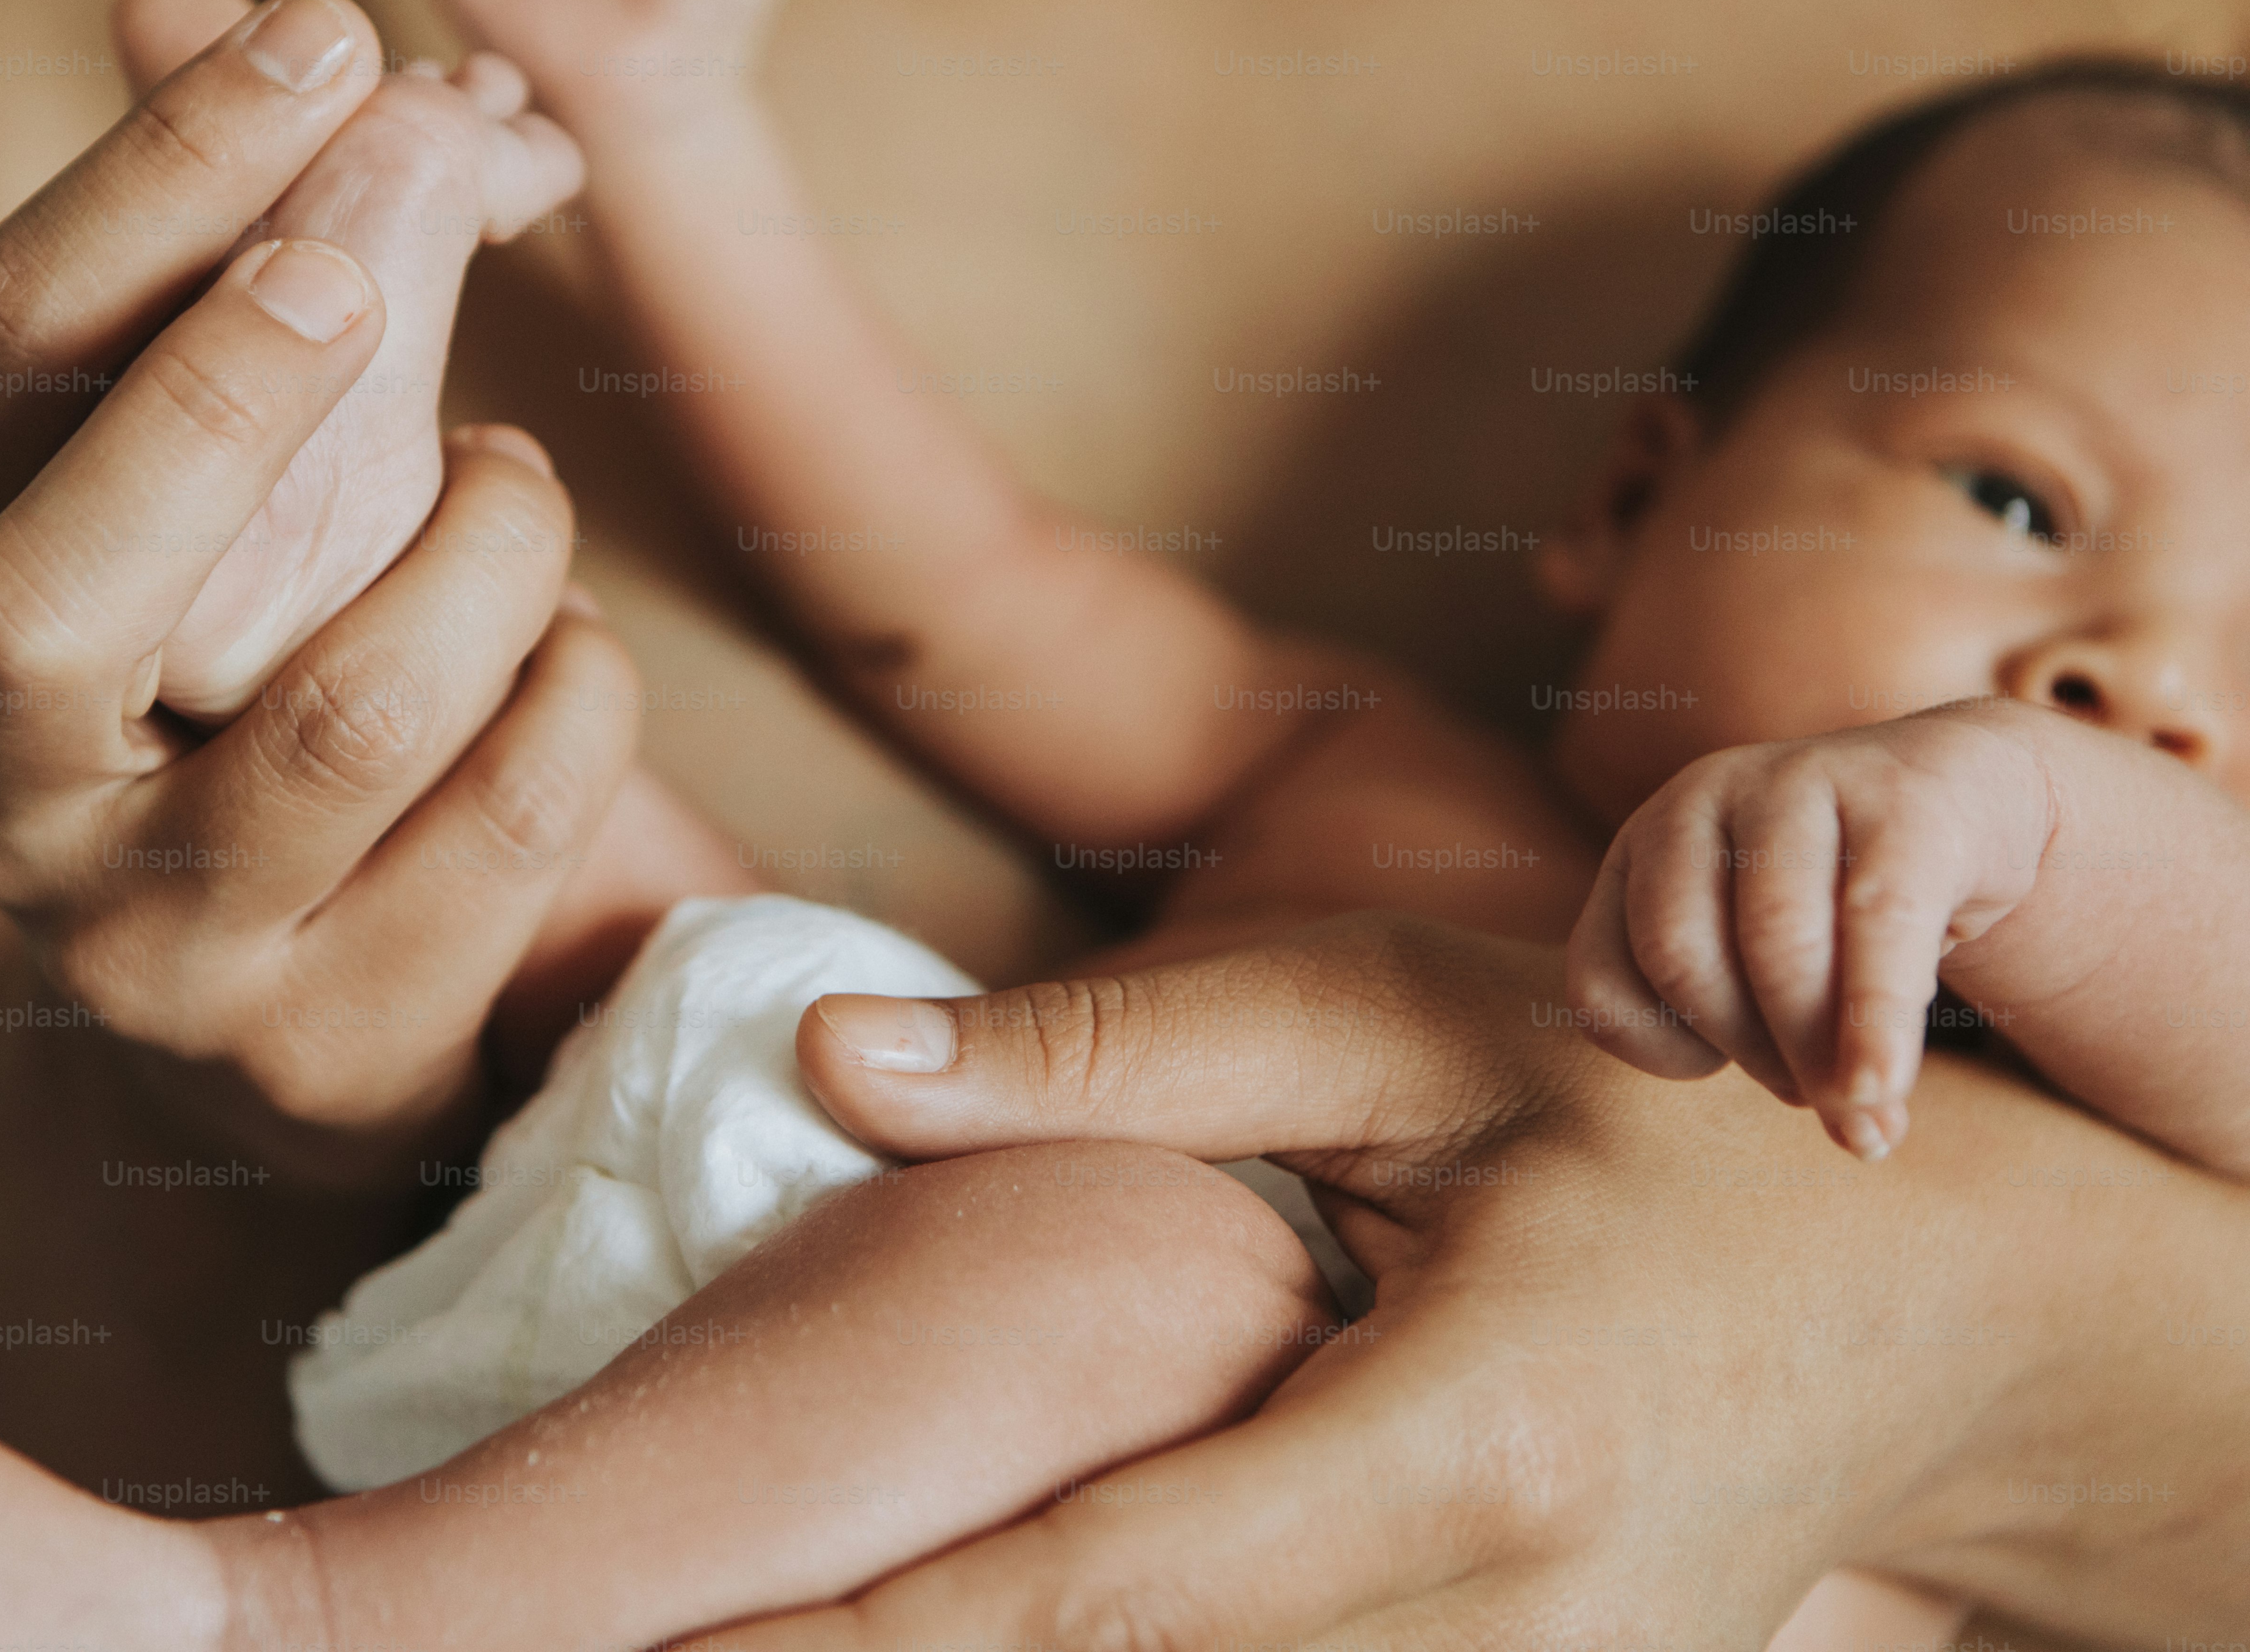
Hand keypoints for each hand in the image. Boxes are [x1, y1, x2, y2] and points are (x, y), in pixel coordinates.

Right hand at [0, 0, 640, 1177]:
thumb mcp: (216, 488)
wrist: (307, 1006)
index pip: (2, 353)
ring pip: (350, 710)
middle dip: (220, 395)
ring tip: (514, 490)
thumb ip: (216, 272)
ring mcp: (151, 946)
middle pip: (64, 581)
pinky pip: (513, 811)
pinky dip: (578, 684)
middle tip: (362, 260)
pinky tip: (565, 643)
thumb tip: (205, 1)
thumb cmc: (254, 677)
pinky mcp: (327, 1046)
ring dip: (487, 552)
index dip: (154, 180)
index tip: (316, 33)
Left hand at [693, 914, 2172, 1648]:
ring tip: (782, 1648)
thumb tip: (837, 1057)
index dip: (874, 1643)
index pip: (1102, 1591)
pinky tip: (989, 1633)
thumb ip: (1121, 1055)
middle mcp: (1509, 1631)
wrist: (1938, 1301)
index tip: (684, 1651)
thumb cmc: (1660, 1124)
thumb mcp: (1403, 1032)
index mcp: (1464, 1452)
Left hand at [1565, 706, 2053, 1156]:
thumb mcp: (1768, 951)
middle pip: (1680, 960)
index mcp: (1643, 847)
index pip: (1599, 978)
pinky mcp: (1897, 799)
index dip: (1662, 1053)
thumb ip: (1757, 1022)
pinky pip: (1877, 922)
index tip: (1726, 1073)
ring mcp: (1792, 783)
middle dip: (1751, 1053)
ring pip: (1773, 943)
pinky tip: (1884, 1086)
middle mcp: (1696, 800)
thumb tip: (1857, 1136)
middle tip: (1816, 1096)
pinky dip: (1875, 1020)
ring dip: (1817, 1050)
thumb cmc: (1851, 899)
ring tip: (1864, 1103)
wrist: (1970, 792)